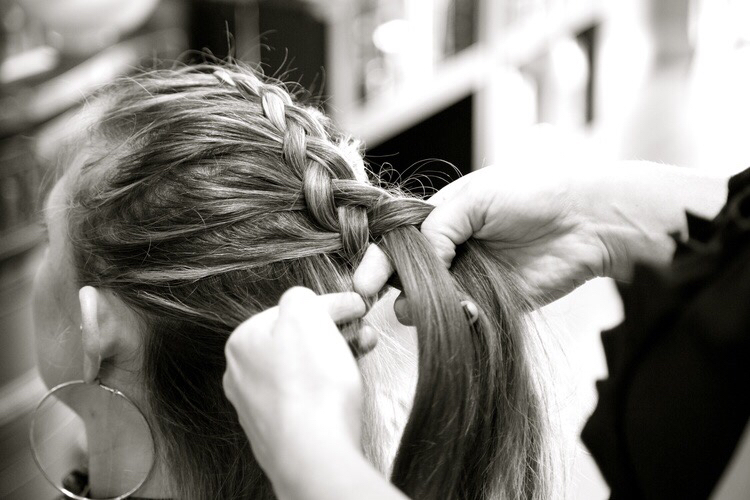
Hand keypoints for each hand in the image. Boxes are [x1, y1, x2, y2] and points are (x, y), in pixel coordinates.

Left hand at [223, 288, 369, 484]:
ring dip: (335, 359)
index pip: (291, 310)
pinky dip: (327, 391)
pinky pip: (307, 399)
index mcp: (242, 342)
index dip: (329, 305)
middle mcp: (242, 375)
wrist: (315, 455)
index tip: (357, 307)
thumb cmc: (310, 386)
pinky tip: (343, 394)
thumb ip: (301, 296)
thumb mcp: (306, 315)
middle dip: (335, 333)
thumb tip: (308, 302)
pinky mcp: (280, 432)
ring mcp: (259, 407)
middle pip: (297, 341)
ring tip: (362, 357)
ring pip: (304, 370)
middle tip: (364, 335)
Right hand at [354, 165, 609, 306]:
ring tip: (428, 306)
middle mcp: (449, 249)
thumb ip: (438, 229)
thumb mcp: (475, 198)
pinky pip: (460, 316)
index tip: (362, 286)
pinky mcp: (489, 303)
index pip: (397, 242)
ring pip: (429, 301)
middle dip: (392, 289)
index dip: (377, 263)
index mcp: (441, 218)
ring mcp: (467, 277)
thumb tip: (418, 267)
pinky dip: (455, 318)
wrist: (586, 222)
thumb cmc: (531, 194)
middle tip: (385, 300)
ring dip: (422, 307)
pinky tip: (464, 311)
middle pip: (407, 275)